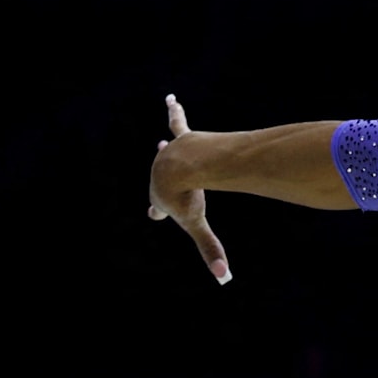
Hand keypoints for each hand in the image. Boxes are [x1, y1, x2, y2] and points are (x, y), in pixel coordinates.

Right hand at [148, 93, 231, 284]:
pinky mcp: (183, 139)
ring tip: (165, 143)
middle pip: (164, 179)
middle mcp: (162, 174)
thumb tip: (222, 278)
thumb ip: (210, 250)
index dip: (158, 211)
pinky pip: (177, 123)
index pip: (158, 208)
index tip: (154, 214)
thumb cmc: (185, 197)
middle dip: (165, 182)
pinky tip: (172, 99)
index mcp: (162, 197)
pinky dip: (175, 112)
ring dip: (169, 151)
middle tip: (168, 186)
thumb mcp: (196, 224)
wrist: (181, 168)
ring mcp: (172, 156)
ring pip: (170, 153)